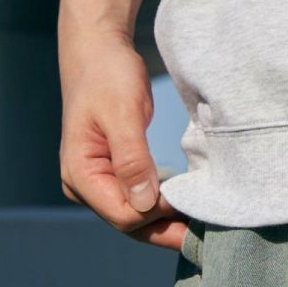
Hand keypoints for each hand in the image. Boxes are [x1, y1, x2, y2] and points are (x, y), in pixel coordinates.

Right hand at [58, 27, 190, 251]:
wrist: (98, 52)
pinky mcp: (113, 169)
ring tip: (201, 225)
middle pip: (128, 222)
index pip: (123, 214)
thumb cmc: (108, 76)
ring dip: (165, 221)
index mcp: (80, 174)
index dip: (159, 215)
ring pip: (133, 214)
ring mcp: (97, 179)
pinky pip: (137, 196)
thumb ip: (132, 158)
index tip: (194, 203)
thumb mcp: (123, 112)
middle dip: (165, 230)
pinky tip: (185, 205)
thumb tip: (145, 203)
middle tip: (207, 234)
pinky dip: (160, 204)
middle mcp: (84, 185)